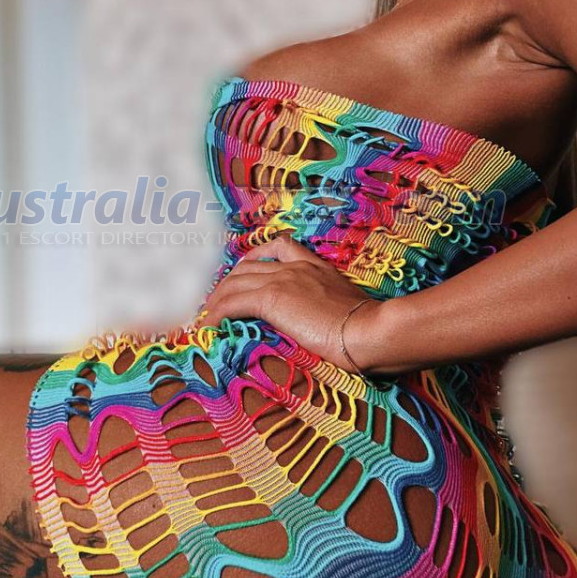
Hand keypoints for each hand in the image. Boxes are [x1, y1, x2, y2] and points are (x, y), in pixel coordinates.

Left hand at [194, 231, 386, 373]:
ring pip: (235, 283)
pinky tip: (208, 327)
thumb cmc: (370, 328)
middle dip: (228, 282)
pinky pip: (232, 303)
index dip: (256, 258)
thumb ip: (332, 310)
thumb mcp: (350, 310)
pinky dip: (216, 314)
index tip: (245, 273)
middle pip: (248, 266)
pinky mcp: (273, 298)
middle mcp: (296, 267)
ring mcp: (283, 280)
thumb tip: (326, 328)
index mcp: (317, 267)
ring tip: (205, 317)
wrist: (371, 329)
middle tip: (215, 301)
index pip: (280, 247)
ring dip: (216, 300)